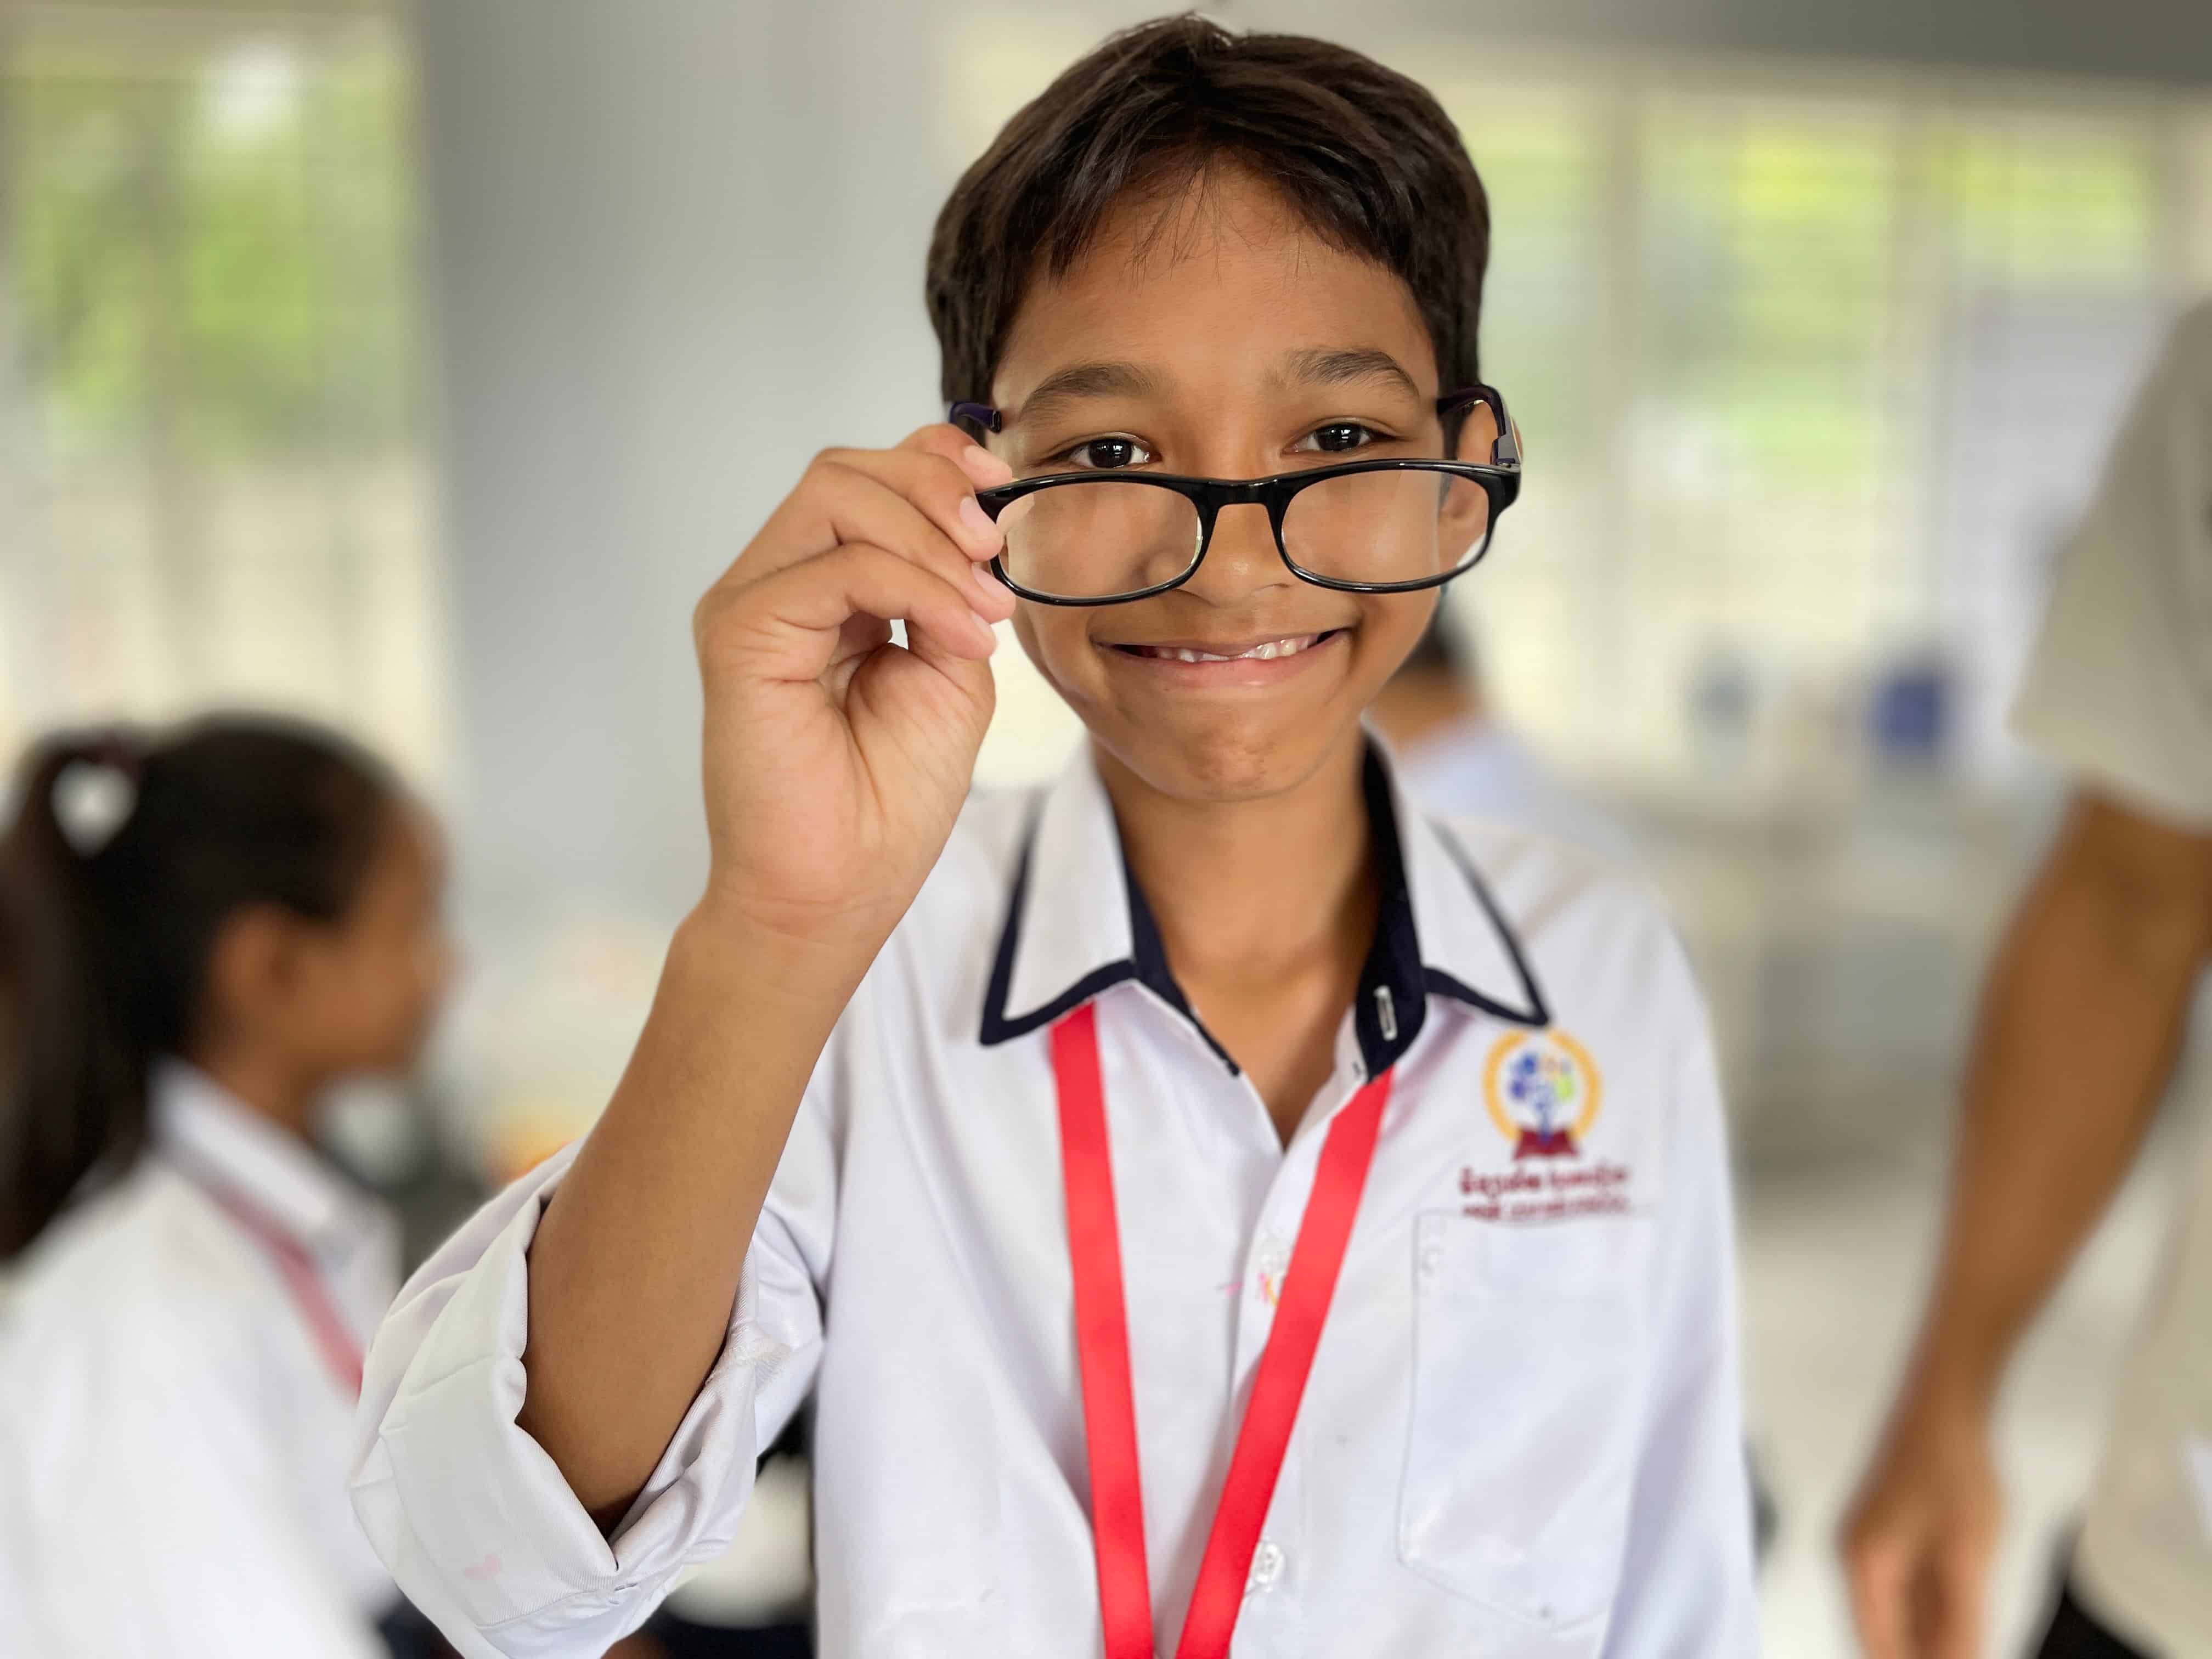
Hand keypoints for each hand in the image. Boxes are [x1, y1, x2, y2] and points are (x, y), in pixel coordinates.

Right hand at [691, 424, 1015, 955]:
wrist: (834, 895)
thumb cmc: (884, 805)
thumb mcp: (951, 674)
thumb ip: (954, 594)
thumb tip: (976, 531)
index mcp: (821, 589)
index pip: (867, 478)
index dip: (936, 464)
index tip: (1001, 494)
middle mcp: (777, 585)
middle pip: (847, 469)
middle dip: (936, 489)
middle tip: (993, 551)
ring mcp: (751, 604)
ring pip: (835, 494)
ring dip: (929, 536)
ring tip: (981, 606)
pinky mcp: (740, 634)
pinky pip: (837, 566)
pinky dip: (915, 586)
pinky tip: (958, 636)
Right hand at [1840, 1388, 2001, 1658]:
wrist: (1946, 1405)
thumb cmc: (1952, 1471)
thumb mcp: (1966, 1556)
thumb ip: (1962, 1620)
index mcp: (1862, 1566)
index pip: (1879, 1646)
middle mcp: (1856, 1556)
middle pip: (1886, 1630)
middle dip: (1925, 1649)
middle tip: (1969, 1651)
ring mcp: (1872, 1540)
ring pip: (1900, 1609)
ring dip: (1934, 1631)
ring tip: (1973, 1633)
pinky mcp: (1891, 1528)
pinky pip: (1908, 1584)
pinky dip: (1936, 1606)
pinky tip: (1970, 1614)